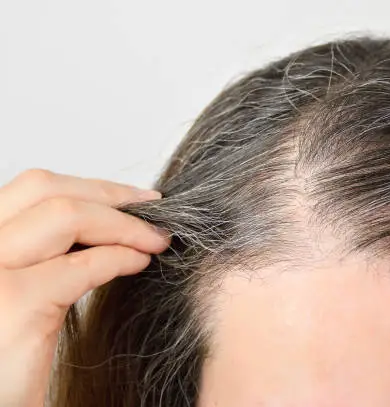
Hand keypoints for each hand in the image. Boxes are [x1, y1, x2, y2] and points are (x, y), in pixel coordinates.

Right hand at [0, 170, 168, 406]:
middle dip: (109, 194)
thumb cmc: (5, 356)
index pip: (29, 190)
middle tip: (151, 207)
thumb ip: (43, 254)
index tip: (129, 197)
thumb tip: (102, 225)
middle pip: (45, 188)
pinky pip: (83, 264)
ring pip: (66, 215)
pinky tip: (139, 262)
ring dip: (123, 223)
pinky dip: (121, 256)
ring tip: (155, 238)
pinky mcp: (16, 305)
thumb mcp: (18, 288)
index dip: (87, 186)